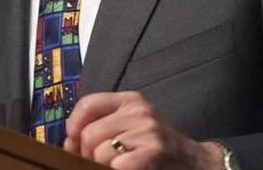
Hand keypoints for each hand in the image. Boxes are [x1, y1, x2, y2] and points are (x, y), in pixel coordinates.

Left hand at [63, 91, 223, 168]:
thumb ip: (102, 125)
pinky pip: (117, 164)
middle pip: (90, 133)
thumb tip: (69, 141)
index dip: (74, 126)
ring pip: (100, 152)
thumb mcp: (131, 124)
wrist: (192, 160)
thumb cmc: (155, 145)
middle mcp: (139, 111)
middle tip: (97, 162)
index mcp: (130, 100)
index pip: (88, 104)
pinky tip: (124, 169)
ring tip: (115, 166)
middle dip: (87, 154)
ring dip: (101, 166)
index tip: (74, 142)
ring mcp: (148, 130)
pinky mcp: (153, 151)